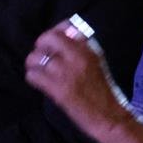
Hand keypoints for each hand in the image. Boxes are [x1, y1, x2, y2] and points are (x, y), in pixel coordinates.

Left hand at [25, 18, 133, 142]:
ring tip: (39, 71)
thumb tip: (65, 35)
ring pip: (35, 57)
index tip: (53, 41)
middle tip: (41, 56)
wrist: (108, 116)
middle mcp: (76, 56)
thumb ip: (82, 47)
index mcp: (87, 48)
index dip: (55, 31)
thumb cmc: (103, 91)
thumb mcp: (96, 62)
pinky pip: (33, 75)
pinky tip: (40, 83)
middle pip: (47, 38)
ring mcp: (65, 71)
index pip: (66, 26)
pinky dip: (33, 78)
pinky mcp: (57, 88)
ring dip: (34, 64)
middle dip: (40, 46)